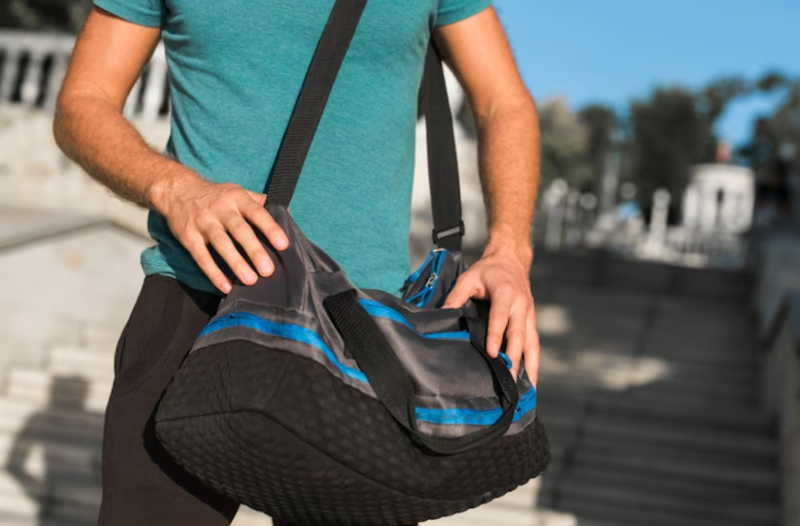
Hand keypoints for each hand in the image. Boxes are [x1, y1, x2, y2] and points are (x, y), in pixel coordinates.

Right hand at [152, 175, 288, 293]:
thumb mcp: (238, 191)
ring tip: (250, 280)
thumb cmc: (216, 196)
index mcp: (237, 199)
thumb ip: (259, 202)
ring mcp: (203, 223)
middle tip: (268, 270)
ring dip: (236, 263)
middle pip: (239, 231)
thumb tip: (285, 211)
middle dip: (254, 251)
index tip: (283, 245)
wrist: (177, 191)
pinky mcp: (188, 237)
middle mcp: (221, 210)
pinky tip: (226, 286)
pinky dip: (213, 273)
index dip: (270, 228)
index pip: (257, 213)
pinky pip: (201, 257)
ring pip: (221, 244)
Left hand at [443, 247, 538, 384]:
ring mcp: (529, 314)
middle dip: (514, 356)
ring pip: (531, 342)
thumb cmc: (488, 271)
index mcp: (505, 293)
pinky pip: (534, 344)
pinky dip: (534, 362)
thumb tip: (444, 314)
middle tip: (507, 377)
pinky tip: (531, 380)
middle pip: (518, 333)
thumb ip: (456, 296)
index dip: (496, 335)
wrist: (511, 260)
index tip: (493, 353)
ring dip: (529, 364)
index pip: (500, 317)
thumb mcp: (468, 277)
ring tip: (526, 387)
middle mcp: (521, 305)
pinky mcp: (532, 321)